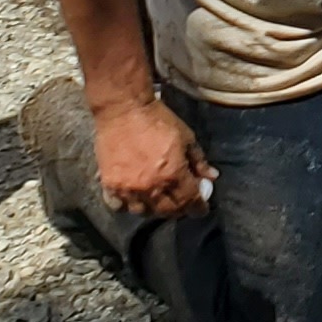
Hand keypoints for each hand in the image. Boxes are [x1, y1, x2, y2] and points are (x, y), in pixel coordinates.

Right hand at [91, 93, 211, 218]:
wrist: (124, 109)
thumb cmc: (158, 120)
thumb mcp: (187, 137)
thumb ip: (199, 160)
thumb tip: (212, 176)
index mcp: (173, 174)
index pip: (190, 202)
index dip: (199, 208)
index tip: (202, 208)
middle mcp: (151, 187)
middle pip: (168, 211)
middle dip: (180, 209)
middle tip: (183, 203)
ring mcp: (128, 188)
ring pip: (144, 212)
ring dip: (155, 209)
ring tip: (160, 201)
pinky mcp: (110, 185)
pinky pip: (119, 206)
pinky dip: (128, 206)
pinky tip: (135, 198)